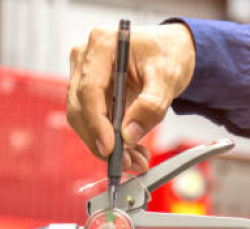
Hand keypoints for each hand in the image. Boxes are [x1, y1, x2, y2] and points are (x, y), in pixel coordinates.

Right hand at [67, 23, 195, 172]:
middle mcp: (86, 57)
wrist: (170, 51)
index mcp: (102, 44)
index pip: (89, 90)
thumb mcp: (168, 78)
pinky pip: (93, 121)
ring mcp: (84, 74)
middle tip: (129, 164)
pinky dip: (111, 140)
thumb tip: (128, 135)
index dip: (96, 123)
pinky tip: (132, 151)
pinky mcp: (90, 92)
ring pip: (84, 119)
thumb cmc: (168, 55)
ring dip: (107, 145)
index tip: (110, 149)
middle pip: (80, 108)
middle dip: (102, 141)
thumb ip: (150, 106)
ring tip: (136, 161)